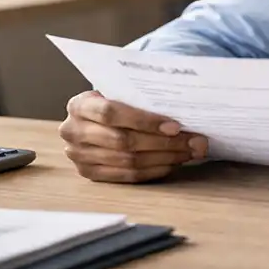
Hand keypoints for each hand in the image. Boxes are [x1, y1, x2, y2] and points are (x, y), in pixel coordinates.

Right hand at [58, 90, 208, 182]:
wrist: (91, 117)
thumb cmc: (113, 100)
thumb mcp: (118, 91)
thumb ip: (141, 98)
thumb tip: (185, 113)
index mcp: (79, 105)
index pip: (111, 113)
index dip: (145, 121)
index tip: (176, 126)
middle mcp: (72, 131)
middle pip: (123, 141)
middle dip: (164, 143)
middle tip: (195, 142)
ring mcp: (78, 156)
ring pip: (128, 161)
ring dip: (165, 158)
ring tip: (190, 152)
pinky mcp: (89, 173)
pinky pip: (127, 176)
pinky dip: (154, 170)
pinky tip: (173, 163)